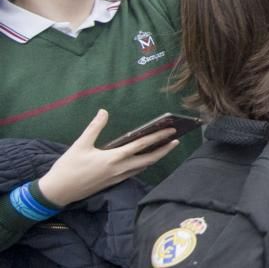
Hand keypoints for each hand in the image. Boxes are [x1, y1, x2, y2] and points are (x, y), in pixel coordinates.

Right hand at [37, 110, 178, 206]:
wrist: (58, 192)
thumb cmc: (68, 167)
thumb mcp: (80, 144)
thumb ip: (94, 127)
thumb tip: (104, 111)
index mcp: (113, 158)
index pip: (141, 145)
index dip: (158, 137)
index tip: (172, 130)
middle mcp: (119, 169)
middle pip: (149, 159)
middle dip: (164, 150)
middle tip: (177, 140)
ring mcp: (117, 178)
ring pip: (143, 167)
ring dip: (155, 157)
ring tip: (165, 148)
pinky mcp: (113, 183)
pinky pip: (134, 172)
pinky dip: (144, 165)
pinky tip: (146, 159)